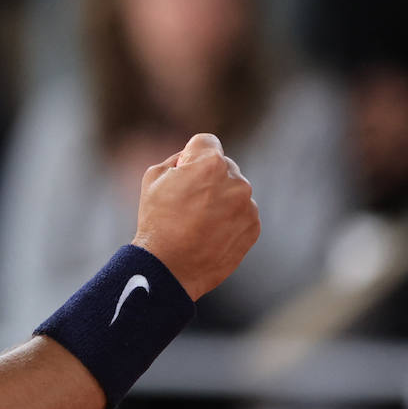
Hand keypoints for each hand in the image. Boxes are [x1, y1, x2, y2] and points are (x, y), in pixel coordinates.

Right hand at [131, 133, 260, 300]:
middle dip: (208, 177)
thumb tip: (193, 158)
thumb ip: (178, 159)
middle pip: (223, 166)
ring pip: (234, 190)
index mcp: (210, 163)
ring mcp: (248, 205)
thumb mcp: (153, 177)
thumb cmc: (156, 220)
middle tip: (187, 201)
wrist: (170, 267)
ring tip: (197, 221)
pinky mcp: (254, 227)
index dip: (191, 155)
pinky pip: (242, 212)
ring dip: (220, 199)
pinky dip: (229, 219)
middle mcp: (236, 181)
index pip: (207, 142)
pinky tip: (209, 232)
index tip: (183, 171)